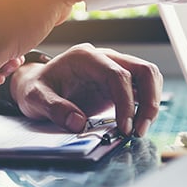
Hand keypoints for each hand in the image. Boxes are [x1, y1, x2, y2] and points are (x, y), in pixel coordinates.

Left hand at [8, 43, 162, 136]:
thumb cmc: (36, 88)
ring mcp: (113, 67)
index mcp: (84, 56)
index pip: (117, 74)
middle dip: (149, 101)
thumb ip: (54, 108)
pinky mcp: (118, 81)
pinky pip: (142, 88)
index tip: (123, 127)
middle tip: (139, 130)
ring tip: (138, 130)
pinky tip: (134, 124)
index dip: (125, 102)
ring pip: (148, 77)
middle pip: (142, 70)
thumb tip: (78, 123)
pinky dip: (145, 105)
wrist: (36, 86)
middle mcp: (103, 57)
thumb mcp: (35, 98)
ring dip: (151, 103)